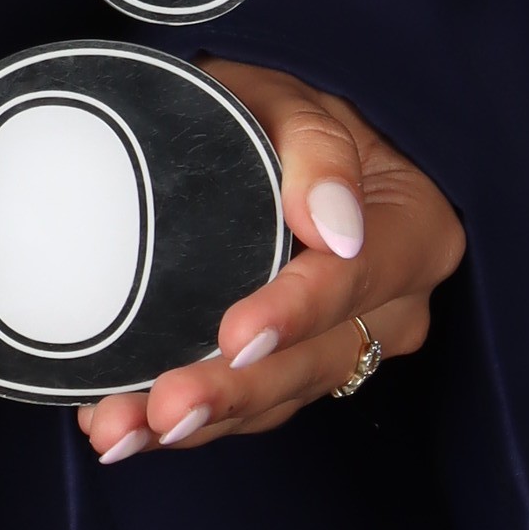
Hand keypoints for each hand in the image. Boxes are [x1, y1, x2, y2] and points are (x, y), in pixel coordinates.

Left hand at [79, 59, 463, 465]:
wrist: (262, 127)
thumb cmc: (280, 103)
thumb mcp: (298, 97)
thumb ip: (319, 149)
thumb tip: (333, 228)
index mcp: (413, 232)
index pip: (353, 283)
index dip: (294, 316)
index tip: (232, 337)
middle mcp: (391, 307)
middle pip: (312, 363)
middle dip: (233, 393)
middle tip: (163, 410)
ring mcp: (341, 345)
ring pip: (272, 399)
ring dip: (194, 424)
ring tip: (119, 431)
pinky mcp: (290, 369)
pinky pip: (242, 406)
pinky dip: (179, 422)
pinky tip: (115, 426)